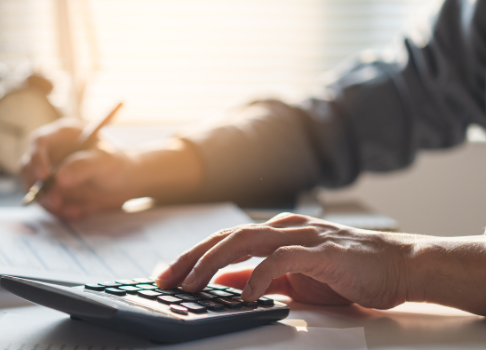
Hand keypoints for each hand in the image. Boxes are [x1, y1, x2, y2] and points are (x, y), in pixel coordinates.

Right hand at [20, 119, 140, 219]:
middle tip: (56, 202)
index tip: (44, 178)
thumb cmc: (117, 164)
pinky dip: (58, 211)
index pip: (39, 142)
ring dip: (49, 203)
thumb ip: (83, 166)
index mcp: (62, 136)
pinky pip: (46, 203)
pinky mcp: (52, 191)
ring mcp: (49, 173)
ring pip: (34, 189)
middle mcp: (50, 153)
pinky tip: (77, 212)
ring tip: (73, 211)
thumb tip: (58, 178)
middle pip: (28, 167)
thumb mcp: (105, 162)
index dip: (37, 159)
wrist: (126, 184)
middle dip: (38, 187)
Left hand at [155, 213, 416, 308]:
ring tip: (192, 285)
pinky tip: (244, 295)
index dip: (192, 255)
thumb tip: (224, 281)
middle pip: (226, 237)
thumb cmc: (348, 272)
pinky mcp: (323, 252)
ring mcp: (303, 237)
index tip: (166, 275)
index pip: (223, 240)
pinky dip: (258, 275)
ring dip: (213, 262)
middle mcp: (284, 228)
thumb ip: (259, 276)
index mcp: (275, 232)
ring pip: (245, 241)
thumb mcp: (293, 278)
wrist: (400, 267)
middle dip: (191, 258)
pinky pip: (282, 259)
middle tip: (166, 280)